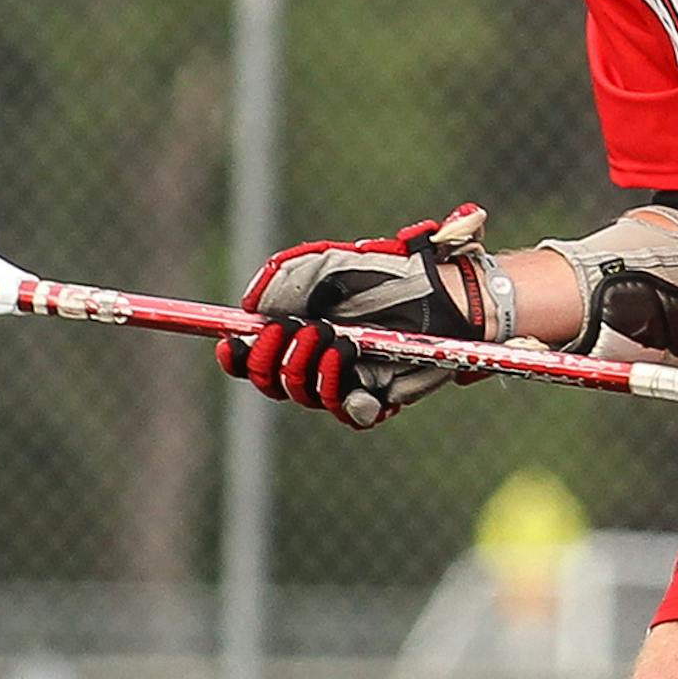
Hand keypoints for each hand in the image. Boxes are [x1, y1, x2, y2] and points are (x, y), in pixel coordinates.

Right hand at [217, 204, 495, 425]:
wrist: (443, 290)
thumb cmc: (390, 272)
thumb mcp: (332, 264)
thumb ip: (287, 276)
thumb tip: (249, 306)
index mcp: (299, 333)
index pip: (254, 359)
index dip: (238, 358)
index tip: (234, 343)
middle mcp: (318, 363)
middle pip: (273, 384)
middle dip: (277, 359)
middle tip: (302, 330)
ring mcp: (348, 383)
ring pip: (308, 397)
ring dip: (313, 369)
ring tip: (337, 339)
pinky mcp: (380, 398)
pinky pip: (351, 414)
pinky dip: (345, 393)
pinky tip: (351, 360)